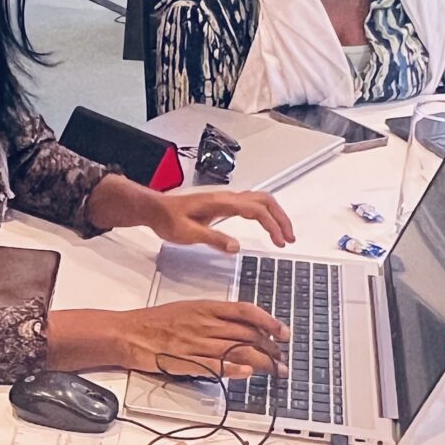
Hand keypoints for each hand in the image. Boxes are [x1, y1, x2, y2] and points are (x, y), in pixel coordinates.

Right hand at [114, 299, 289, 378]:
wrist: (129, 333)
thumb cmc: (155, 321)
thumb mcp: (187, 309)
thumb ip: (213, 315)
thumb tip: (239, 324)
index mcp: (205, 308)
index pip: (245, 311)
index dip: (269, 321)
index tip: (283, 332)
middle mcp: (204, 324)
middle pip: (247, 333)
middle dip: (271, 347)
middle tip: (283, 358)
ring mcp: (196, 343)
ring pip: (238, 350)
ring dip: (262, 362)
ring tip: (277, 371)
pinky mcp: (187, 362)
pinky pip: (216, 366)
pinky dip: (235, 369)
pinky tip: (248, 373)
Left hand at [147, 190, 294, 253]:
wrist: (155, 209)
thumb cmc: (168, 219)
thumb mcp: (188, 233)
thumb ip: (213, 239)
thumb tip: (235, 246)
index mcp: (221, 203)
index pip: (256, 210)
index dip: (272, 224)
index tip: (280, 241)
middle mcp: (226, 197)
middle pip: (264, 200)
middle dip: (281, 218)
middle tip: (289, 238)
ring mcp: (225, 199)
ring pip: (260, 199)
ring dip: (275, 214)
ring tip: (283, 234)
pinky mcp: (222, 204)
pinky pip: (251, 203)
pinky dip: (265, 213)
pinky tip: (266, 225)